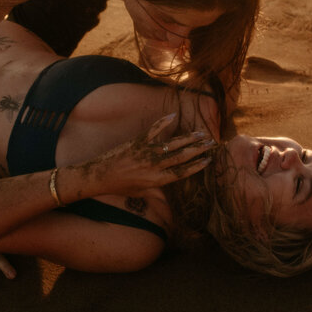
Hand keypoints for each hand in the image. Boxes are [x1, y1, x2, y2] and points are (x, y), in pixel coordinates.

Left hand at [81, 113, 214, 194]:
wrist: (100, 177)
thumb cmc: (120, 186)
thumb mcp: (141, 192)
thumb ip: (156, 191)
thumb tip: (169, 196)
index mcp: (156, 180)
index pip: (182, 172)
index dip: (197, 166)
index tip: (209, 160)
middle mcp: (154, 166)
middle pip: (182, 157)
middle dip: (198, 149)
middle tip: (211, 143)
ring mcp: (146, 153)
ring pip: (172, 144)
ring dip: (188, 138)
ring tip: (201, 133)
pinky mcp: (137, 143)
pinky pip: (153, 131)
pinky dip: (163, 122)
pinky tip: (173, 116)